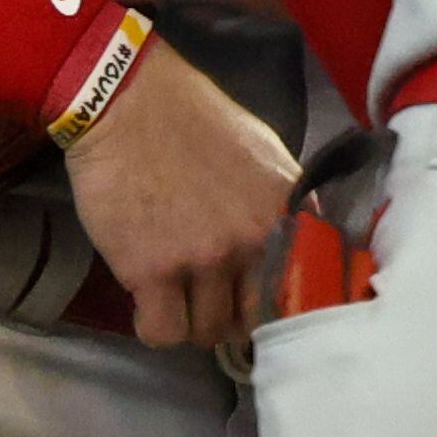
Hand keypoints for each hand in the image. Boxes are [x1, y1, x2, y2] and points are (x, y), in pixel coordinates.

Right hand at [61, 36, 296, 350]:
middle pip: (251, 322)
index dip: (279, 309)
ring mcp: (205, 258)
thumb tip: (298, 253)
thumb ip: (288, 210)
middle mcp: (256, 241)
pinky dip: (155, 326)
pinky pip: (162, 332)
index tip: (258, 306)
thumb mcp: (270, 160)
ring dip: (189, 320)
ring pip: (205, 332)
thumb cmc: (200, 124)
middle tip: (208, 298)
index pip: (303, 292)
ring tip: (175, 294)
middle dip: (230, 317)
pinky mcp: (152, 270)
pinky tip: (149, 303)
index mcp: (291, 215)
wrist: (132, 104)